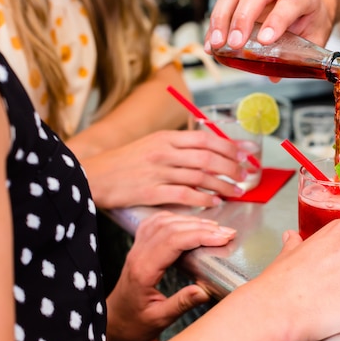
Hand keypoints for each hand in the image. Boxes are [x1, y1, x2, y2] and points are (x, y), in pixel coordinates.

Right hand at [80, 130, 246, 208]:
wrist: (93, 175)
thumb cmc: (124, 162)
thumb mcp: (151, 145)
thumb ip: (177, 147)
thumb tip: (208, 151)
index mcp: (166, 138)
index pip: (206, 139)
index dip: (230, 146)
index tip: (246, 152)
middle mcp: (164, 152)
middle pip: (208, 158)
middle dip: (231, 167)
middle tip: (244, 175)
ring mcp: (158, 172)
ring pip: (200, 177)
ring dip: (223, 185)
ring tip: (236, 191)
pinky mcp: (151, 192)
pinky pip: (185, 195)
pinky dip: (204, 199)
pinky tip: (215, 202)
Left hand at [104, 211, 236, 340]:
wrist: (113, 320)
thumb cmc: (134, 323)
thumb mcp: (158, 320)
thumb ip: (181, 304)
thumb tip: (204, 290)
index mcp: (144, 270)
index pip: (174, 241)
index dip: (200, 235)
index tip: (223, 238)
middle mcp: (139, 254)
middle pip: (172, 228)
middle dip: (203, 227)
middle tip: (227, 233)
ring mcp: (137, 247)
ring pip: (164, 221)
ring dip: (191, 220)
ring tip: (215, 227)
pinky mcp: (139, 246)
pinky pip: (156, 222)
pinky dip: (176, 218)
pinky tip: (190, 222)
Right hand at [205, 0, 333, 52]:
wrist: (308, 6)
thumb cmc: (311, 20)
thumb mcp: (313, 38)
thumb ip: (299, 56)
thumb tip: (273, 76)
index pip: (290, 2)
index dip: (276, 20)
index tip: (264, 40)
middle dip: (242, 18)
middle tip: (235, 44)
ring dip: (222, 19)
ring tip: (218, 44)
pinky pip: (224, 2)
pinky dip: (215, 24)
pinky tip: (212, 44)